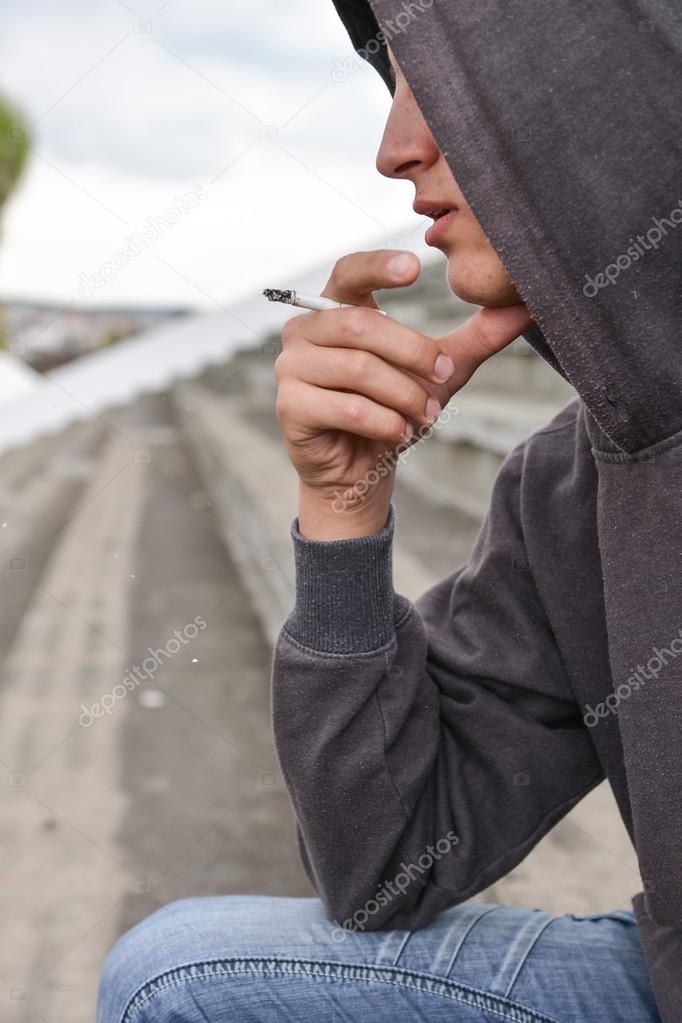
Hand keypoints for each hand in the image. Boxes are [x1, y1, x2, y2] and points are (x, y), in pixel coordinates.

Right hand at [274, 249, 531, 530]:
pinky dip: (384, 422)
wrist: (360, 471)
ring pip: (358, 369)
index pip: (349, 271)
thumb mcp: (438, 372)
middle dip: (413, 353)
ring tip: (424, 414)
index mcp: (335, 310)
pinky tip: (399, 433)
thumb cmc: (392, 410)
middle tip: (442, 379)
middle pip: (361, 326)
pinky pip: (347, 407)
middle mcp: (305, 332)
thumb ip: (474, 339)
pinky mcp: (290, 407)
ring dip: (403, 395)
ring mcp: (292, 368)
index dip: (378, 266)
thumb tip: (524, 308)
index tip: (415, 268)